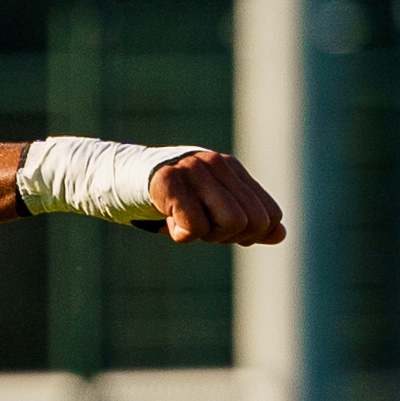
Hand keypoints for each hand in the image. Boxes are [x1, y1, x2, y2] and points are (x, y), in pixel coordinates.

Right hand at [147, 151, 285, 245]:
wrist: (119, 182)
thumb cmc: (170, 199)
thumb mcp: (212, 209)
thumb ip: (246, 221)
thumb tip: (279, 234)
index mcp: (232, 168)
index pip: (270, 215)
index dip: (250, 235)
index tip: (220, 229)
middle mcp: (216, 164)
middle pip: (253, 222)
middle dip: (228, 236)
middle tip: (200, 226)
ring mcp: (193, 170)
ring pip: (231, 222)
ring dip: (206, 235)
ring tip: (184, 222)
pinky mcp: (168, 182)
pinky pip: (195, 227)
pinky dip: (182, 235)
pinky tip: (166, 220)